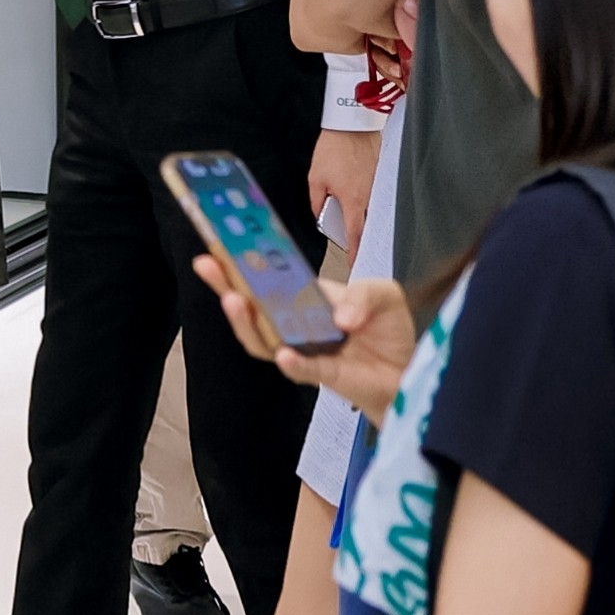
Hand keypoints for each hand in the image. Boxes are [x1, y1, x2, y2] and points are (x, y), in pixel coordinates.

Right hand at [195, 256, 415, 415]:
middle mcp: (296, 322)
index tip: (219, 240)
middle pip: (252, 305)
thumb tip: (340, 319)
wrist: (407, 370)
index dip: (242, 260)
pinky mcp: (322, 375)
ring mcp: (304, 349)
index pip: (267, 276)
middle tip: (207, 263)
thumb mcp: (384, 294)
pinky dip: (292, 363)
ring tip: (234, 300)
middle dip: (225, 283)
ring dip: (245, 322)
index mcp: (304, 296)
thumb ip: (364, 296)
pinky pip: (301, 370)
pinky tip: (285, 354)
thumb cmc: (388, 329)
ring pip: (262, 339)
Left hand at [306, 124, 378, 250]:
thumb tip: (320, 216)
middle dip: (362, 240)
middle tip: (357, 251)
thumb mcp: (316, 178)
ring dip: (367, 222)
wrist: (352, 125)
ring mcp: (378, 187)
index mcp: (353, 200)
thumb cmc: (333, 149)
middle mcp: (370, 196)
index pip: (356, 234)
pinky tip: (363, 207)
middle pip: (368, 226)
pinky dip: (370, 206)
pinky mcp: (382, 177)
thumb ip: (317, 202)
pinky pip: (377, 198)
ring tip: (359, 231)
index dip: (355, 252)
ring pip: (374, 212)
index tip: (356, 264)